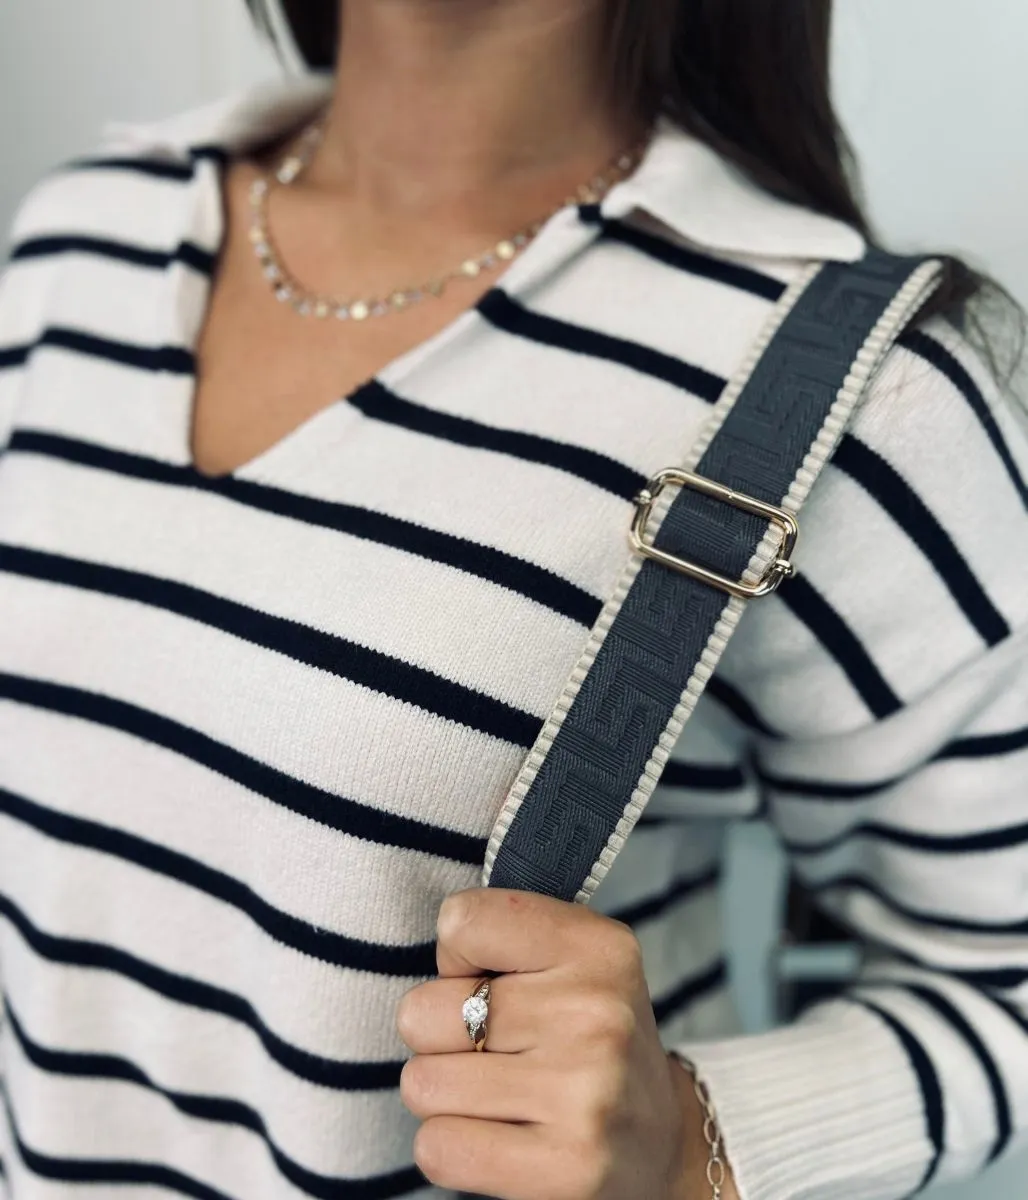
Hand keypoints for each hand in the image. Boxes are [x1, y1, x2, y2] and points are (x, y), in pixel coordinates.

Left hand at [396, 888, 723, 1198]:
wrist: (660, 1139)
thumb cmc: (587, 1035)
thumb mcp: (568, 957)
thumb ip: (500, 935)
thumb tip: (441, 965)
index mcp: (595, 946)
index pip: (459, 922)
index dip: (456, 959)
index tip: (493, 983)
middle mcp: (595, 1012)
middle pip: (422, 1011)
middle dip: (439, 1035)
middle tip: (493, 1050)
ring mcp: (584, 1093)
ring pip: (421, 1084)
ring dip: (444, 1096)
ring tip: (498, 1095)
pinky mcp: (567, 1167)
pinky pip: (436, 1149)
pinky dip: (449, 1147)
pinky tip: (497, 1139)